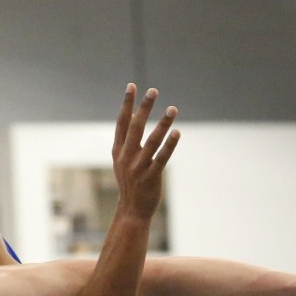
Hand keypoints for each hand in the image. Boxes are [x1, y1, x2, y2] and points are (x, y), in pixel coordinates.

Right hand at [112, 84, 179, 219]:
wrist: (132, 209)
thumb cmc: (130, 182)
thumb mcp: (122, 160)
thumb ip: (126, 140)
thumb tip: (133, 117)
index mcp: (118, 151)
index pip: (122, 123)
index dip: (127, 104)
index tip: (132, 86)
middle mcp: (126, 157)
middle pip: (135, 127)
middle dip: (144, 108)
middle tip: (153, 90)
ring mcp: (138, 167)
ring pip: (152, 141)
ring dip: (163, 124)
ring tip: (173, 109)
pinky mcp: (151, 176)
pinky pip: (161, 158)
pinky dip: (169, 145)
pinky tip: (177, 132)